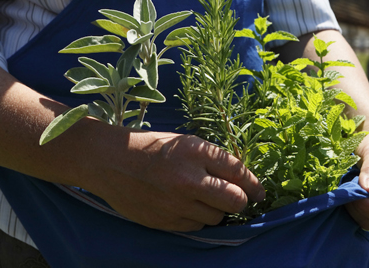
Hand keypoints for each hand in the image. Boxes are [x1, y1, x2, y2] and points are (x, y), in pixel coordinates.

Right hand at [86, 129, 265, 231]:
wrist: (109, 161)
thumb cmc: (150, 147)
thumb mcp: (184, 142)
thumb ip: (212, 158)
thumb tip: (241, 178)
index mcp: (196, 152)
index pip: (238, 172)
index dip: (253, 184)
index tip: (259, 192)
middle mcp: (189, 179)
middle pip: (235, 200)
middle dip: (241, 200)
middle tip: (237, 198)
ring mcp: (177, 203)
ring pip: (218, 216)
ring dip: (218, 209)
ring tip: (204, 197)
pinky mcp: (166, 221)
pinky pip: (197, 226)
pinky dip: (198, 218)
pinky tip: (187, 205)